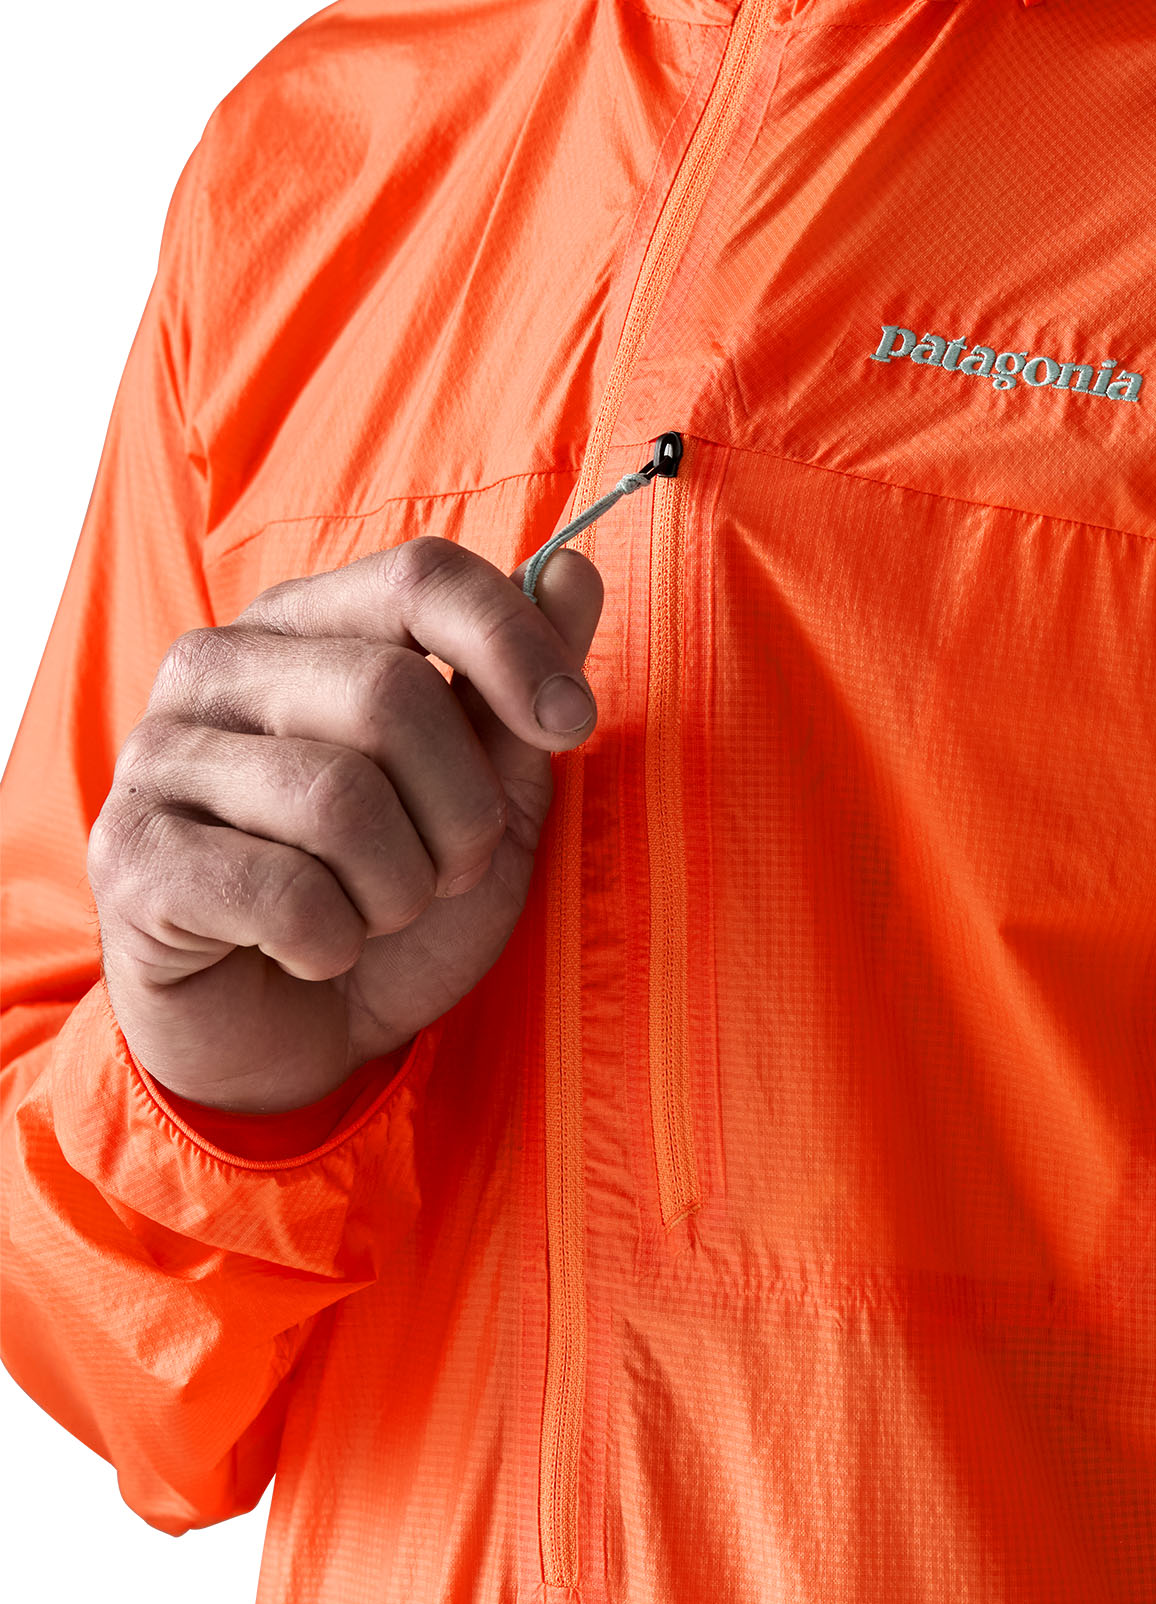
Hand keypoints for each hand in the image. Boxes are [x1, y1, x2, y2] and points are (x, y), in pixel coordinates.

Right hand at [87, 537, 601, 1111]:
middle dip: (462, 811)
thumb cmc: (391, 896)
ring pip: (340, 798)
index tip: (573, 724)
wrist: (302, 1033)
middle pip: (392, 694)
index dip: (515, 644)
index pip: (420, 577)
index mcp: (306, 627)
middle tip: (450, 871)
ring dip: (400, 887)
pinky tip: (316, 952)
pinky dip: (334, 942)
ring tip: (379, 912)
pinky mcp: (131, 861)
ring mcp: (157, 758)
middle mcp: (216, 668)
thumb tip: (575, 570)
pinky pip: (283, 893)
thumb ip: (519, 686)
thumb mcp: (485, 793)